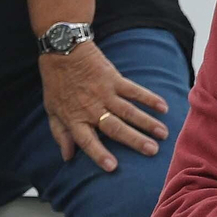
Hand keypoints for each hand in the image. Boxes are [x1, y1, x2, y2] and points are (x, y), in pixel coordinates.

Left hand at [39, 40, 169, 172]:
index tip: (112, 167)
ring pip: (129, 111)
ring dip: (147, 122)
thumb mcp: (52, 111)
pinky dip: (149, 98)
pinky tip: (163, 107)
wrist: (62, 49)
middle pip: (115, 127)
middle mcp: (92, 108)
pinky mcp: (114, 79)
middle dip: (135, 140)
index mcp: (75, 119)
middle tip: (152, 151)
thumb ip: (60, 134)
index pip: (88, 141)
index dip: (99, 154)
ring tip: (163, 134)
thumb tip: (67, 157)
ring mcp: (105, 93)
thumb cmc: (56, 83)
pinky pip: (134, 90)